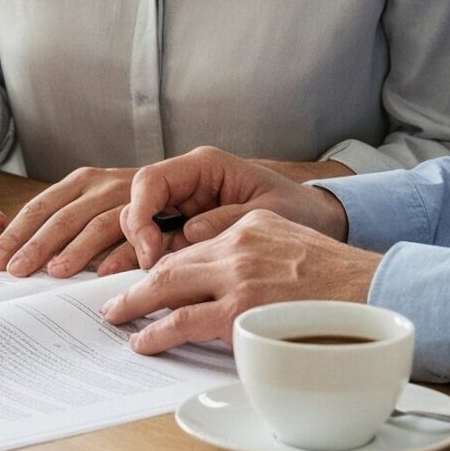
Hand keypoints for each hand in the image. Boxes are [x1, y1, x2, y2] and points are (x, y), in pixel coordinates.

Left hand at [0, 165, 146, 277]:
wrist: (182, 183)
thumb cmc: (124, 203)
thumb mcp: (91, 202)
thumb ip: (63, 222)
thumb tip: (20, 257)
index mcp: (79, 182)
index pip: (39, 207)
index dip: (16, 233)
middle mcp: (101, 186)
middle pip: (62, 217)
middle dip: (37, 245)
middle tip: (17, 271)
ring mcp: (128, 199)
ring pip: (97, 225)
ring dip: (76, 250)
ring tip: (55, 272)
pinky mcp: (156, 215)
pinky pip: (136, 237)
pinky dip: (120, 255)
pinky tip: (104, 274)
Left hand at [98, 210, 382, 354]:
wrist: (372, 293)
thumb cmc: (340, 279)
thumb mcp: (292, 243)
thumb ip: (256, 251)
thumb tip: (224, 278)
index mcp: (250, 225)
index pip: (193, 243)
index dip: (164, 264)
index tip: (147, 277)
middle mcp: (237, 245)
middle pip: (171, 262)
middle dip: (137, 282)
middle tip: (113, 301)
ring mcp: (237, 278)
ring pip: (169, 288)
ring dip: (137, 305)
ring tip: (118, 319)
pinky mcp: (240, 311)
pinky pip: (185, 322)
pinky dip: (158, 332)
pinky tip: (144, 340)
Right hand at [118, 145, 349, 268]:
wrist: (320, 222)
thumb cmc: (300, 209)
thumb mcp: (268, 212)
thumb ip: (228, 220)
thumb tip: (190, 234)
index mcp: (205, 166)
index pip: (152, 181)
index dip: (141, 213)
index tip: (150, 248)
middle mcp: (189, 184)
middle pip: (140, 204)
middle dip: (136, 237)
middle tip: (148, 270)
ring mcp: (187, 208)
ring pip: (144, 227)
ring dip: (135, 253)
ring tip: (129, 283)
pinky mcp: (189, 232)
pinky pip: (160, 245)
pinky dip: (149, 264)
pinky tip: (137, 283)